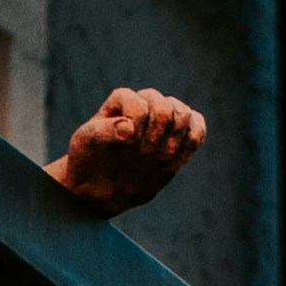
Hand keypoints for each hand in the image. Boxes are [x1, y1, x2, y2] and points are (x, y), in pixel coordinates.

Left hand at [44, 83, 206, 223]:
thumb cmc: (89, 159)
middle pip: (168, 107)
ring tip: (158, 159)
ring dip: (174, 142)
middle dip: (158, 138)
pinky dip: (190, 145)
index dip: (137, 129)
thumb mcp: (88, 143)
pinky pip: (198, 127)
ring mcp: (164, 119)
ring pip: (185, 114)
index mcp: (122, 99)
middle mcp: (145, 103)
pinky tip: (172, 162)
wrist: (101, 186)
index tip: (125, 146)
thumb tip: (129, 127)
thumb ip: (105, 131)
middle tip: (143, 155)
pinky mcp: (178, 136)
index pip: (141, 106)